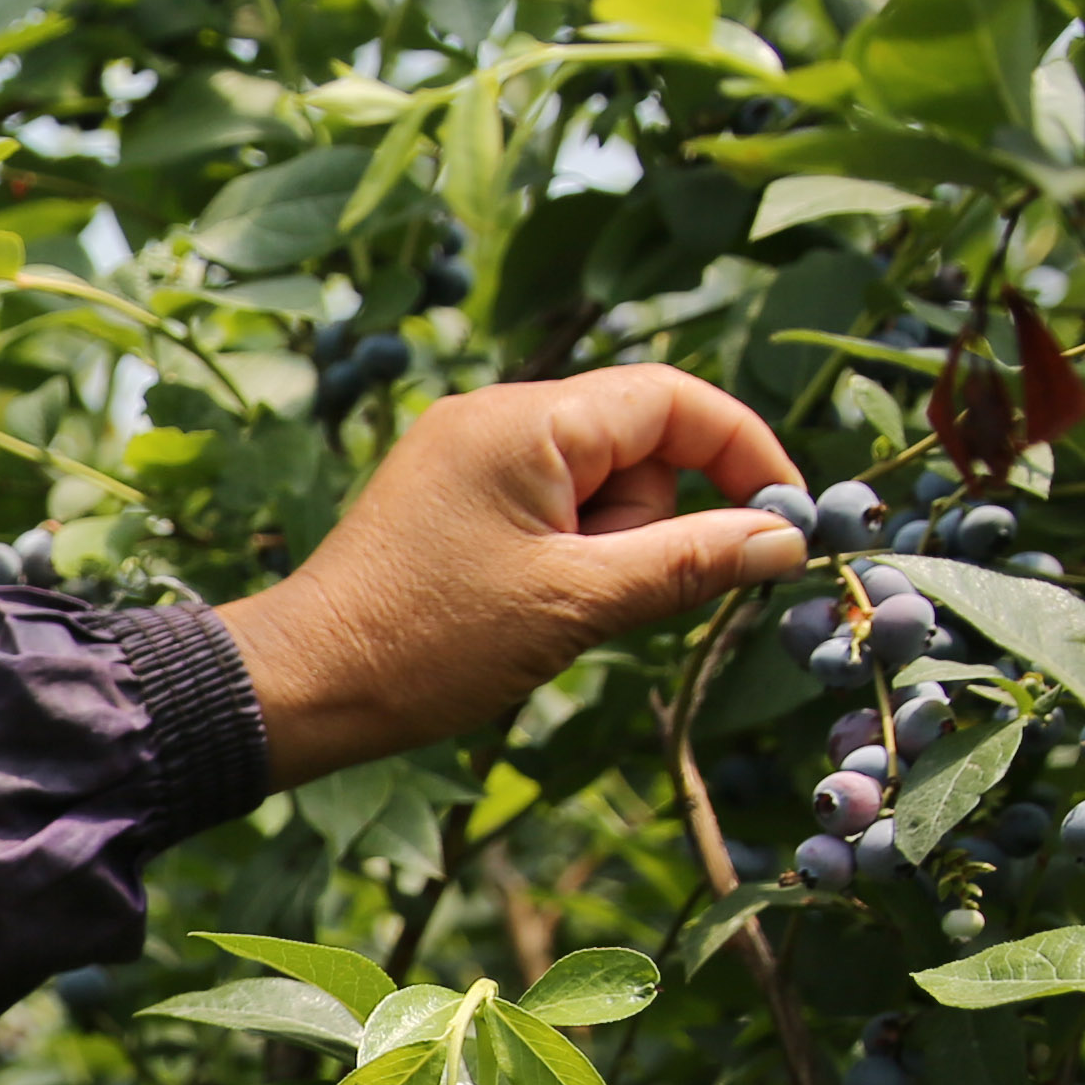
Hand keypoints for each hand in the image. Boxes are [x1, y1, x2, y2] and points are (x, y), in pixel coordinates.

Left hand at [219, 368, 807, 787]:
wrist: (300, 686)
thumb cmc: (428, 645)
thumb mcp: (576, 606)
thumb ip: (690, 562)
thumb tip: (785, 539)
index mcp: (527, 420)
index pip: (674, 398)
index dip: (744, 451)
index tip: (784, 521)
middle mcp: (497, 416)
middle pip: (640, 442)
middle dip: (652, 521)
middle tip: (600, 595)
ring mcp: (470, 455)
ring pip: (600, 484)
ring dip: (608, 549)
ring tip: (549, 610)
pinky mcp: (453, 498)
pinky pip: (551, 508)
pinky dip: (569, 557)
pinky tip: (530, 609)